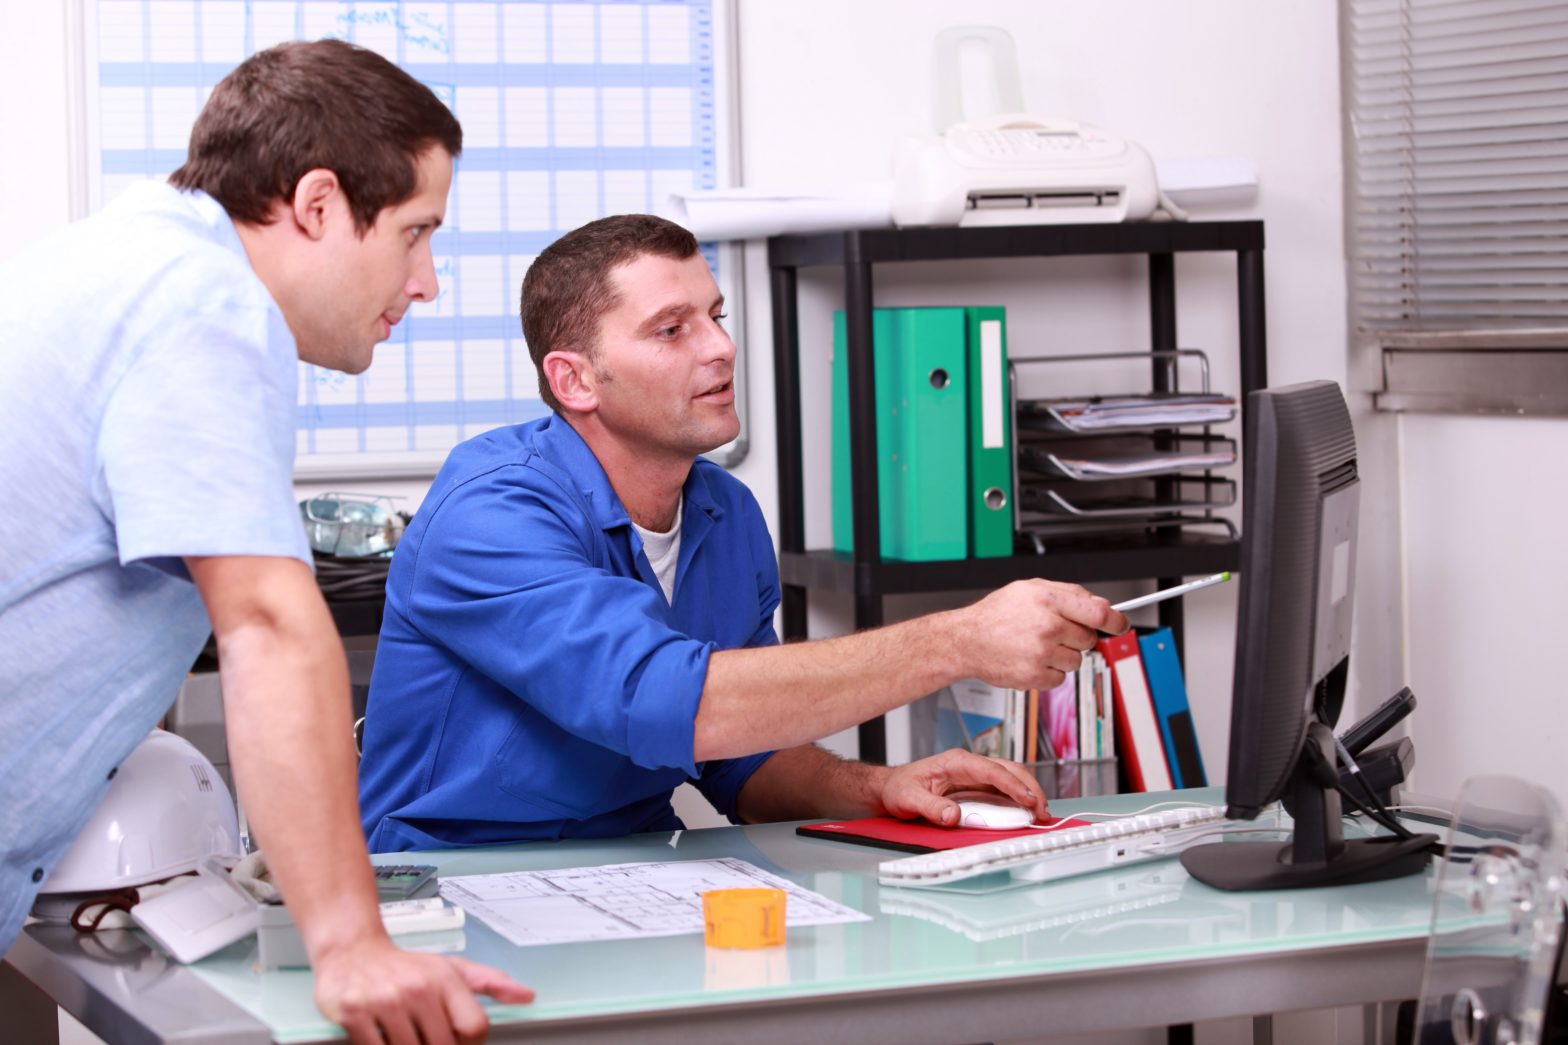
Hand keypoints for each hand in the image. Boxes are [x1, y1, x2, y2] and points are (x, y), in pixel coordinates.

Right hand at [313, 936, 534, 1044]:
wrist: (353, 951)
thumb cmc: (405, 966)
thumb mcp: (451, 968)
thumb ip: (490, 983)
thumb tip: (527, 996)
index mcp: (444, 978)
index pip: (474, 1027)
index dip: (469, 1044)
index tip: (459, 1042)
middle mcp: (417, 988)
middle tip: (426, 1037)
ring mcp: (385, 1001)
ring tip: (406, 1036)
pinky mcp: (353, 1013)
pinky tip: (384, 1038)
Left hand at [877, 748, 1048, 826]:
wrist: (892, 787)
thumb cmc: (899, 788)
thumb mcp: (909, 799)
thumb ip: (931, 807)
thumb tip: (953, 815)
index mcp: (956, 762)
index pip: (992, 770)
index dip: (1012, 785)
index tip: (1028, 799)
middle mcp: (969, 765)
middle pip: (1008, 770)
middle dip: (1029, 788)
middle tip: (1042, 811)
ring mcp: (975, 775)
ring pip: (1010, 777)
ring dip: (1028, 793)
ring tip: (1042, 813)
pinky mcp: (977, 786)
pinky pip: (1003, 789)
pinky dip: (1019, 799)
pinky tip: (1028, 811)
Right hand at [951, 579, 1127, 690]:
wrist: (966, 640)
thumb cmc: (996, 614)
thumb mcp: (1030, 589)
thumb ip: (1069, 593)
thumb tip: (1102, 605)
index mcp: (1049, 600)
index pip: (1099, 613)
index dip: (1116, 621)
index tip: (1121, 625)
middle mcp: (1048, 626)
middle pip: (1089, 639)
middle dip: (1077, 636)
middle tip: (1054, 632)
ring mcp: (1042, 653)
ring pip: (1076, 660)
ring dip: (1063, 655)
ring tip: (1037, 646)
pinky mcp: (1035, 676)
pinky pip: (1060, 678)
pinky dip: (1049, 672)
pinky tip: (1031, 660)